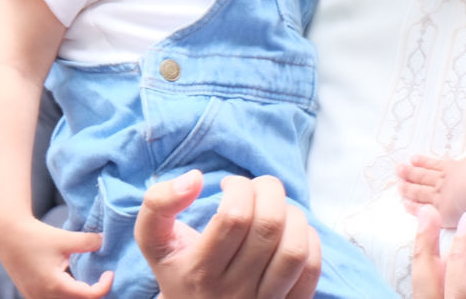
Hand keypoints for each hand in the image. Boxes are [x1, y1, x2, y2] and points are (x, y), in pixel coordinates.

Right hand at [0, 214, 110, 298]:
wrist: (7, 235)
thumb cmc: (35, 236)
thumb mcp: (66, 238)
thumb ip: (88, 242)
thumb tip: (104, 242)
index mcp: (54, 286)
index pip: (88, 296)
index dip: (104, 286)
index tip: (109, 272)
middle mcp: (43, 296)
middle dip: (93, 293)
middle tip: (103, 278)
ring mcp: (35, 297)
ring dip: (79, 295)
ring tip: (91, 281)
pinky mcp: (31, 294)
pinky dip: (67, 294)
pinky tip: (74, 281)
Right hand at [134, 169, 320, 298]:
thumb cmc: (180, 269)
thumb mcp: (155, 241)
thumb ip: (158, 204)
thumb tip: (195, 178)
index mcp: (199, 272)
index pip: (235, 216)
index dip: (240, 187)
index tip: (230, 185)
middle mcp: (232, 292)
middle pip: (268, 227)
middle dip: (270, 191)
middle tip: (258, 188)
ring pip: (294, 249)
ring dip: (293, 215)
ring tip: (276, 210)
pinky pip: (311, 269)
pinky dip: (309, 240)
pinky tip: (290, 232)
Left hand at [397, 141, 465, 219]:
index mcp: (453, 169)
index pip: (434, 165)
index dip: (423, 162)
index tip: (413, 159)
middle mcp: (444, 182)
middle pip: (423, 177)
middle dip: (410, 173)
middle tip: (399, 169)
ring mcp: (440, 197)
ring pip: (420, 191)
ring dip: (408, 188)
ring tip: (399, 186)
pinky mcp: (441, 213)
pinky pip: (423, 210)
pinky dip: (413, 207)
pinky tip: (406, 205)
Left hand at [410, 208, 465, 298]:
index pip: (459, 279)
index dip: (462, 248)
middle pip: (426, 280)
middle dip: (426, 244)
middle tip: (427, 212)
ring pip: (420, 289)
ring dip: (423, 261)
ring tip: (427, 233)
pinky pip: (425, 295)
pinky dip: (427, 279)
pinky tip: (435, 270)